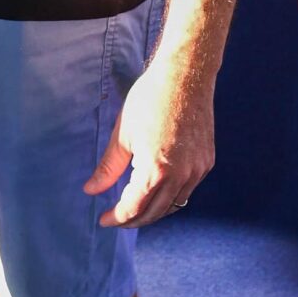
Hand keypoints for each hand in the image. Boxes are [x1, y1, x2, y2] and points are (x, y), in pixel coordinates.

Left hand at [84, 54, 215, 226]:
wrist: (186, 76)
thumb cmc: (150, 100)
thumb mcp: (122, 135)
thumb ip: (108, 168)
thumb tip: (91, 190)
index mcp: (156, 170)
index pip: (134, 208)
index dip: (117, 218)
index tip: (104, 220)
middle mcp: (181, 175)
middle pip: (155, 213)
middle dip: (134, 220)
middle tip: (117, 219)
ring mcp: (197, 169)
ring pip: (174, 205)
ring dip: (153, 211)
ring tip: (135, 209)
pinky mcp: (206, 162)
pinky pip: (187, 190)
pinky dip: (171, 197)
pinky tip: (157, 191)